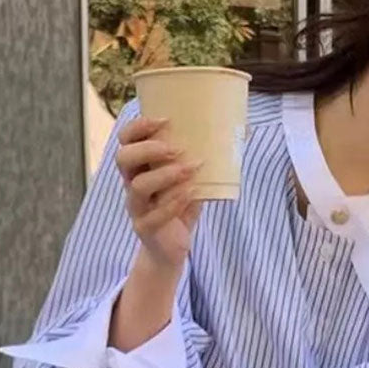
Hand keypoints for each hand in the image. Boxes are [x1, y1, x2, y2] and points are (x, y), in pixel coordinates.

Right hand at [116, 116, 202, 268]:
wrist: (171, 247)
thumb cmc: (182, 206)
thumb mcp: (193, 179)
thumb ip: (208, 157)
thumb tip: (244, 131)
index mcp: (140, 167)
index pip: (126, 140)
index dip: (139, 127)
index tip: (165, 120)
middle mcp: (131, 184)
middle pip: (123, 158)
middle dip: (148, 149)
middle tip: (175, 149)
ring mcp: (137, 207)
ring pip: (139, 186)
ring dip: (165, 174)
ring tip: (189, 169)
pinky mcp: (146, 228)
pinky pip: (154, 215)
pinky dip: (174, 202)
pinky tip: (192, 193)